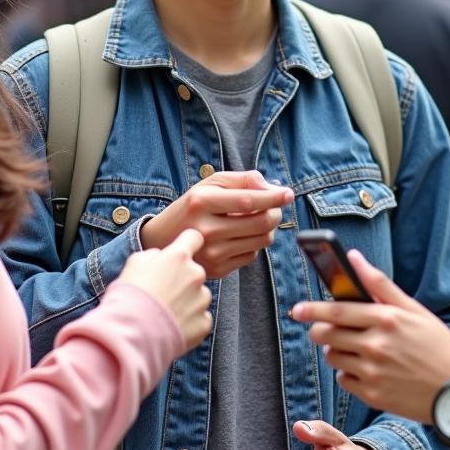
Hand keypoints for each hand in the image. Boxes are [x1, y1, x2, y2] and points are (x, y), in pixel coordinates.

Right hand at [117, 229, 212, 349]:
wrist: (132, 333)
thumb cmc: (129, 296)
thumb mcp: (134, 264)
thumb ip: (153, 256)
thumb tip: (160, 258)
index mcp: (178, 257)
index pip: (194, 238)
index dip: (188, 244)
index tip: (182, 252)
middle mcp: (195, 275)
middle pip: (194, 272)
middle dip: (182, 281)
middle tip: (162, 295)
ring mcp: (202, 300)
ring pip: (199, 296)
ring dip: (187, 302)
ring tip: (164, 314)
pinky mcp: (203, 323)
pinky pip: (201, 318)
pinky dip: (189, 323)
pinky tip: (171, 327)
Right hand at [141, 170, 293, 278]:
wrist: (162, 241)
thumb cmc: (192, 207)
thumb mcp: (209, 184)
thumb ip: (242, 180)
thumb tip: (271, 187)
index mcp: (202, 202)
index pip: (248, 201)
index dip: (273, 197)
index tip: (288, 193)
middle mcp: (206, 229)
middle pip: (260, 223)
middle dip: (275, 212)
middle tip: (275, 207)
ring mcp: (212, 253)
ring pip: (261, 241)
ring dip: (269, 228)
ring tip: (259, 219)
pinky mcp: (218, 270)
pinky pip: (252, 255)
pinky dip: (255, 243)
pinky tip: (242, 235)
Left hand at [291, 250, 449, 422]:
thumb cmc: (438, 344)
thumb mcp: (414, 309)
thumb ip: (380, 284)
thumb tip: (354, 257)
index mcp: (385, 319)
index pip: (336, 311)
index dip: (312, 309)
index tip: (297, 309)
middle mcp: (375, 345)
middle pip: (326, 335)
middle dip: (319, 330)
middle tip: (322, 328)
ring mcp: (373, 372)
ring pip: (333, 357)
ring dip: (334, 350)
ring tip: (352, 347)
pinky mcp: (373, 396)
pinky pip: (344, 380)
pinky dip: (348, 372)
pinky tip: (366, 368)